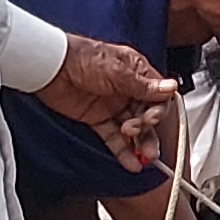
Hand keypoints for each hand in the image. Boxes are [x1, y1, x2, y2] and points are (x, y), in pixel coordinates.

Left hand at [39, 35, 176, 168]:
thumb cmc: (81, 57)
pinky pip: (113, 138)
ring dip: (140, 145)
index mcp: (136, 72)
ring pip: (132, 130)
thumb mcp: (117, 70)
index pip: (158, 96)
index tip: (151, 120)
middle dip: (148, 131)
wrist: (49, 67)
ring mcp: (112, 106)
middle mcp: (127, 90)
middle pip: (146, 116)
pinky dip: (122, 151)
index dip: (158, 110)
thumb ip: (143, 85)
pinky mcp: (97, 119)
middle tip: (143, 139)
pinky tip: (131, 162)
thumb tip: (170, 88)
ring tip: (144, 159)